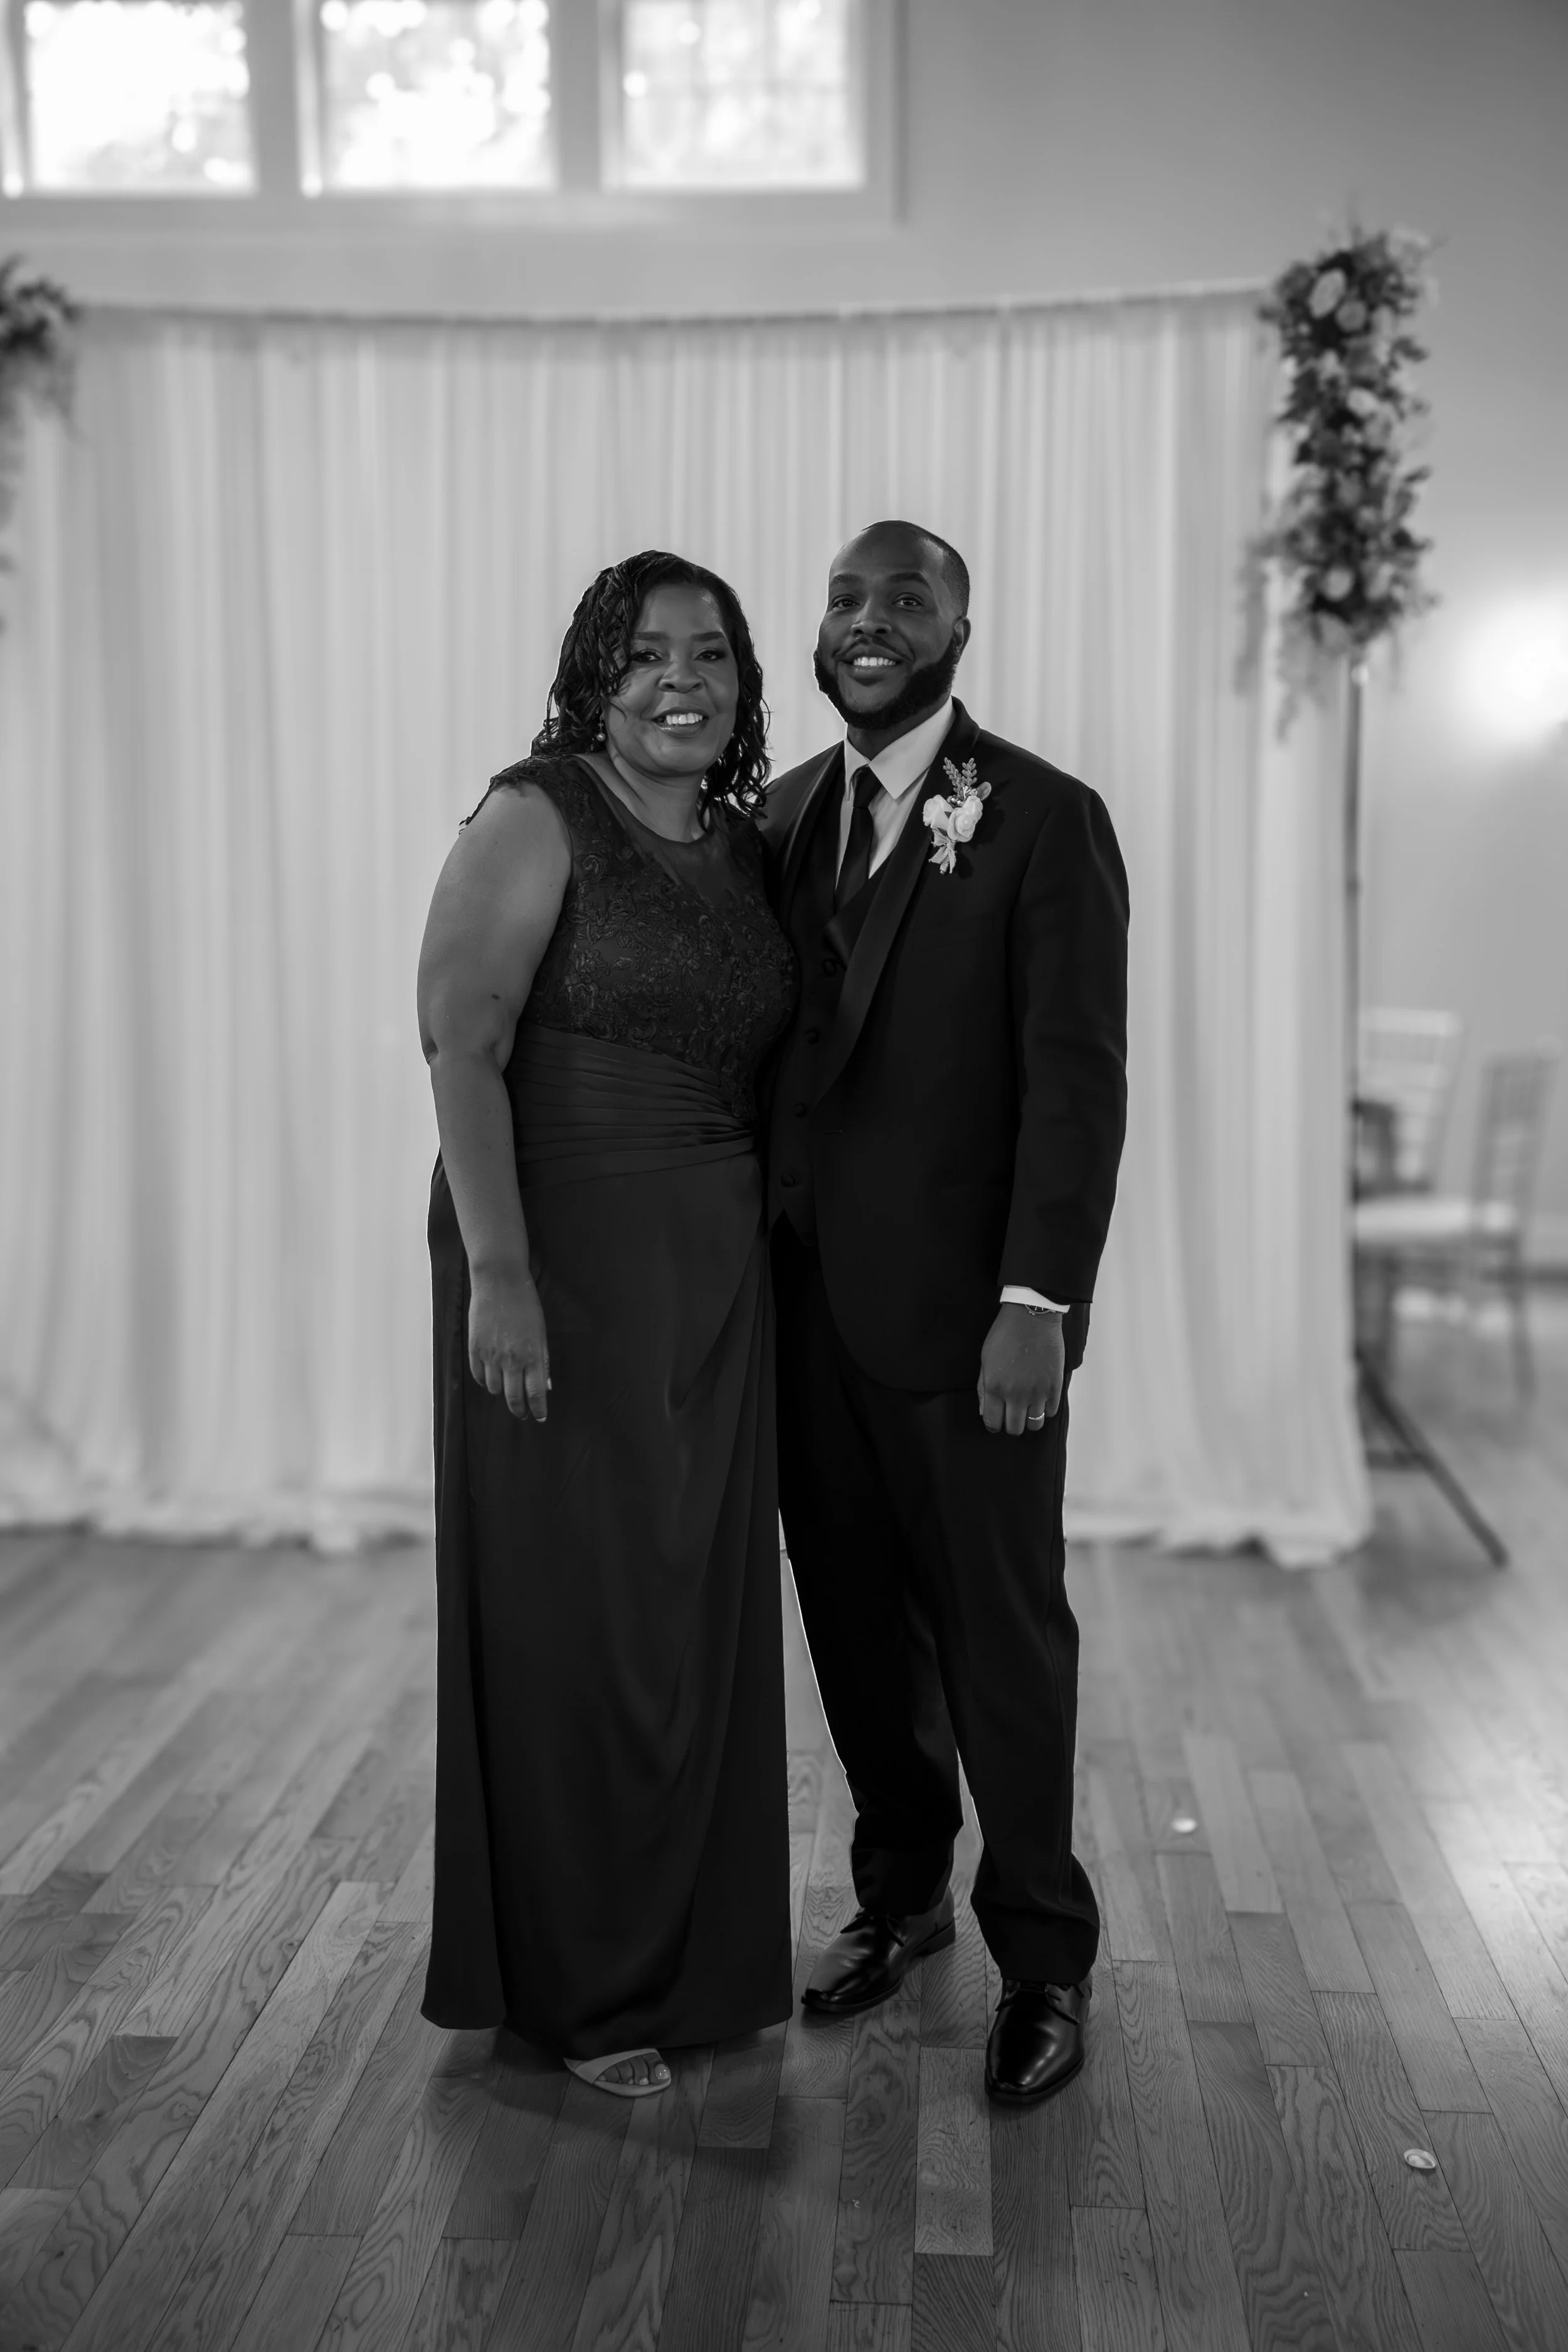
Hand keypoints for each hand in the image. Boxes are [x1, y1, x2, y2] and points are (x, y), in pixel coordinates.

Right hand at [468, 1265, 550, 1421]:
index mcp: (532, 1355)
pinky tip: (491, 1377)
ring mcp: (490, 1356)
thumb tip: (546, 1385)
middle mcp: (510, 1360)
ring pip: (494, 1389)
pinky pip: (478, 1375)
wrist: (499, 1282)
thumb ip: (542, 1360)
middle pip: (513, 1397)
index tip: (540, 1416)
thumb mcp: (541, 1332)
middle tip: (523, 1413)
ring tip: (507, 1389)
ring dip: (502, 1393)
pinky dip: (485, 1381)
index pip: (535, 1394)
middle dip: (519, 1410)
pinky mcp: (474, 1348)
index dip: (538, 1409)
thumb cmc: (526, 1304)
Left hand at [977, 1304, 1063, 1435]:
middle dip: (1011, 1424)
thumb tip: (985, 1411)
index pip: (993, 1422)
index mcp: (995, 1388)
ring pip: (1035, 1425)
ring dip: (1030, 1419)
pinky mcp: (1054, 1386)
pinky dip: (1045, 1409)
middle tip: (1012, 1413)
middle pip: (1015, 1428)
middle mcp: (1016, 1395)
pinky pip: (1051, 1411)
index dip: (994, 1424)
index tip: (997, 1419)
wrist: (1031, 1316)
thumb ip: (983, 1388)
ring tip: (1027, 1407)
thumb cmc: (1005, 1334)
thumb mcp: (985, 1359)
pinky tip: (1040, 1398)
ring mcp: (1037, 1392)